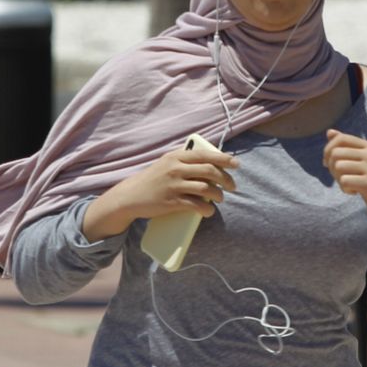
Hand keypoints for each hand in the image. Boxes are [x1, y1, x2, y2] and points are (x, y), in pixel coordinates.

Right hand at [82, 145, 237, 241]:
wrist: (131, 195)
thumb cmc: (153, 179)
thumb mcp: (167, 163)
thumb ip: (185, 161)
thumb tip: (212, 164)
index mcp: (176, 156)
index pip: (205, 154)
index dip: (224, 159)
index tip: (236, 164)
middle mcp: (176, 168)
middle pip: (210, 171)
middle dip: (226, 179)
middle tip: (232, 186)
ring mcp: (174, 185)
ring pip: (206, 189)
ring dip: (218, 195)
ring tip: (220, 198)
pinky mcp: (171, 202)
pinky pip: (196, 205)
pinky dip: (207, 209)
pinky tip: (209, 211)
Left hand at [323, 130, 366, 230]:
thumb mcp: (362, 161)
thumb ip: (347, 147)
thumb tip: (329, 132)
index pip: (340, 138)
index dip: (328, 150)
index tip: (328, 162)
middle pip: (336, 153)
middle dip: (331, 167)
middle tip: (340, 177)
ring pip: (338, 166)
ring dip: (338, 179)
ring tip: (349, 184)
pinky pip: (344, 181)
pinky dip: (345, 189)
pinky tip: (354, 191)